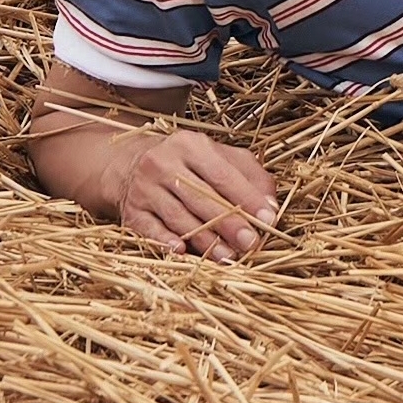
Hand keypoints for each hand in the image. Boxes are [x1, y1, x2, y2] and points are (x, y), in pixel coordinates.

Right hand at [116, 130, 277, 262]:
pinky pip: (149, 229)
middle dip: (229, 223)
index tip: (268, 220)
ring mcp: (144, 187)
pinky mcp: (131, 210)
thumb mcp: (219, 157)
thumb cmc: (189, 164)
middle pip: (201, 197)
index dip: (246, 199)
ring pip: (178, 216)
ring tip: (229, 257)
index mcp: (191, 145)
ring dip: (205, 240)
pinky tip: (182, 251)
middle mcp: (164, 163)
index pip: (223, 175)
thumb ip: (249, 176)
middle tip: (251, 244)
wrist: (132, 163)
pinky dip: (165, 241)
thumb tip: (270, 206)